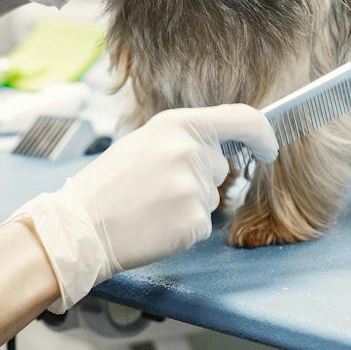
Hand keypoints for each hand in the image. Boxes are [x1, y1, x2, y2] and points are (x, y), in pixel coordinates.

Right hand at [3, 105, 277, 311]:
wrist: (80, 226)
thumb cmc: (108, 184)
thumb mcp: (145, 143)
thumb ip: (185, 141)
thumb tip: (222, 148)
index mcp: (177, 125)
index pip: (243, 119)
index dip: (264, 135)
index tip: (270, 149)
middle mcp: (190, 151)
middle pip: (222, 167)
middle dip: (202, 179)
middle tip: (158, 189)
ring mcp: (193, 188)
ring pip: (211, 199)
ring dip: (189, 206)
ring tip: (150, 207)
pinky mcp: (193, 222)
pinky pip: (203, 225)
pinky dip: (183, 230)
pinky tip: (155, 226)